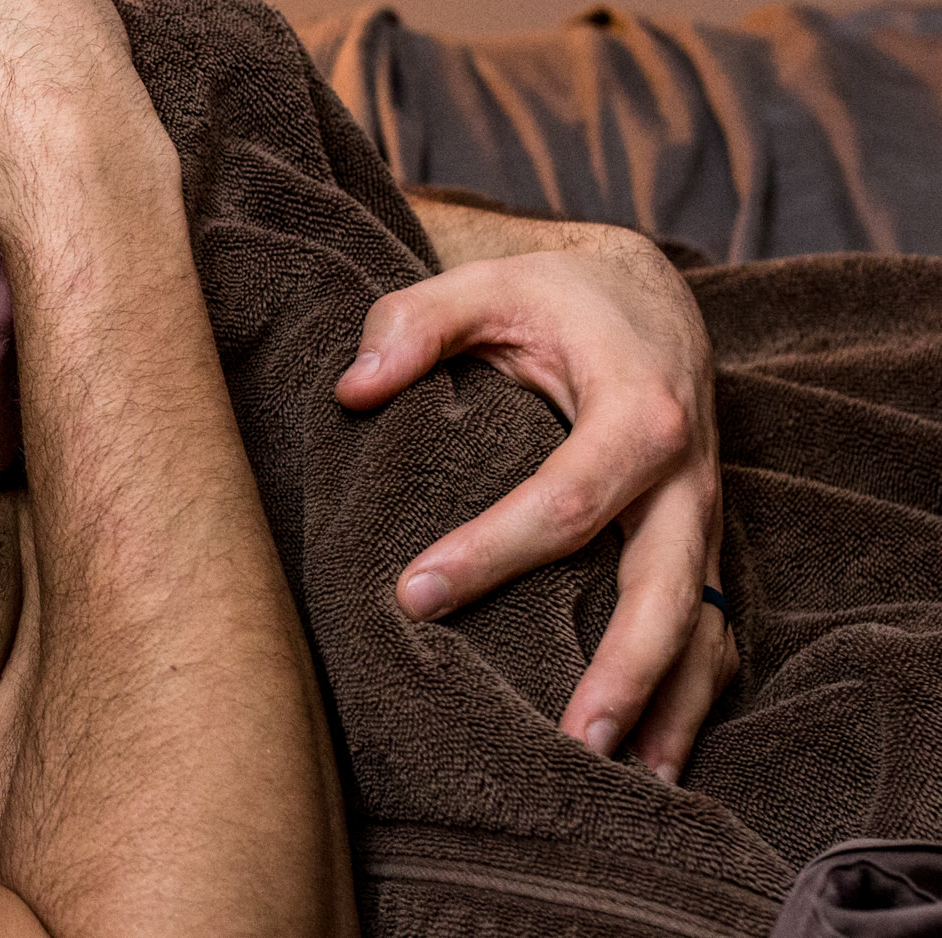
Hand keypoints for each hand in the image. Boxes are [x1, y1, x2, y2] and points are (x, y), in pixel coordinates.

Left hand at [335, 228, 735, 780]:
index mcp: (637, 409)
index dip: (494, 550)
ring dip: (665, 704)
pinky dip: (689, 696)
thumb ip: (413, 322)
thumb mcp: (485, 282)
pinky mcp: (698, 543)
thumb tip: (351, 390)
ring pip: (701, 624)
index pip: (567, 497)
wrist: (647, 294)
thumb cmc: (555, 294)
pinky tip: (651, 760)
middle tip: (566, 741)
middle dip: (622, 667)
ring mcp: (701, 516)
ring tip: (617, 779)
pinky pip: (710, 630)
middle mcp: (685, 475)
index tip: (413, 594)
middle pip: (662, 586)